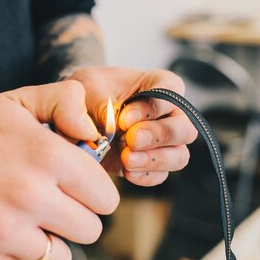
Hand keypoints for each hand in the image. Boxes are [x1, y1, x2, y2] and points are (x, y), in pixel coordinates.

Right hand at [0, 80, 118, 259]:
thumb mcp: (20, 101)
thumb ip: (67, 103)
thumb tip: (96, 132)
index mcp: (48, 156)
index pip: (106, 198)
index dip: (95, 192)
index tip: (79, 187)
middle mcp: (29, 196)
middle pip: (91, 231)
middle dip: (77, 217)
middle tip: (55, 202)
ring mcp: (3, 230)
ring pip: (60, 258)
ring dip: (49, 240)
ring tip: (29, 217)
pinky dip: (15, 252)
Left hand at [66, 67, 197, 185]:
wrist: (75, 119)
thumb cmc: (86, 94)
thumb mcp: (82, 87)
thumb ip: (93, 101)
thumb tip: (110, 126)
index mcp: (158, 84)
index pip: (170, 92)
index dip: (151, 108)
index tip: (123, 119)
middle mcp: (169, 113)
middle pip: (184, 128)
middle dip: (158, 136)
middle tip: (131, 140)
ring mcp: (164, 142)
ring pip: (179, 156)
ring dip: (153, 160)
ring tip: (126, 159)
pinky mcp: (152, 165)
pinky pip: (161, 175)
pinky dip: (145, 176)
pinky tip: (127, 171)